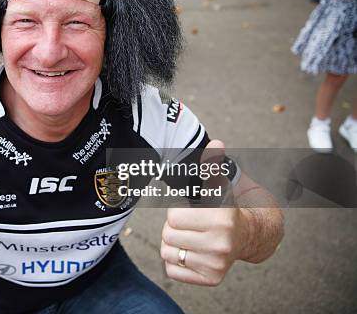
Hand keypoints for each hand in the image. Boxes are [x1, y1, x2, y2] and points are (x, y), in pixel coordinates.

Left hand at [160, 140, 247, 285]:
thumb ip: (213, 166)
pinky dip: (177, 262)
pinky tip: (192, 252)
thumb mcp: (221, 186)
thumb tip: (216, 143)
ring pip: (168, 253)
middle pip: (168, 234)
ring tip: (192, 237)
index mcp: (221, 219)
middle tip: (192, 225)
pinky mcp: (210, 279)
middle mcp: (221, 245)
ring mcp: (216, 265)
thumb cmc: (228, 209)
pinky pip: (173, 271)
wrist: (253, 236)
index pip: (173, 216)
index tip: (193, 210)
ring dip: (175, 244)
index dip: (179, 210)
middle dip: (176, 227)